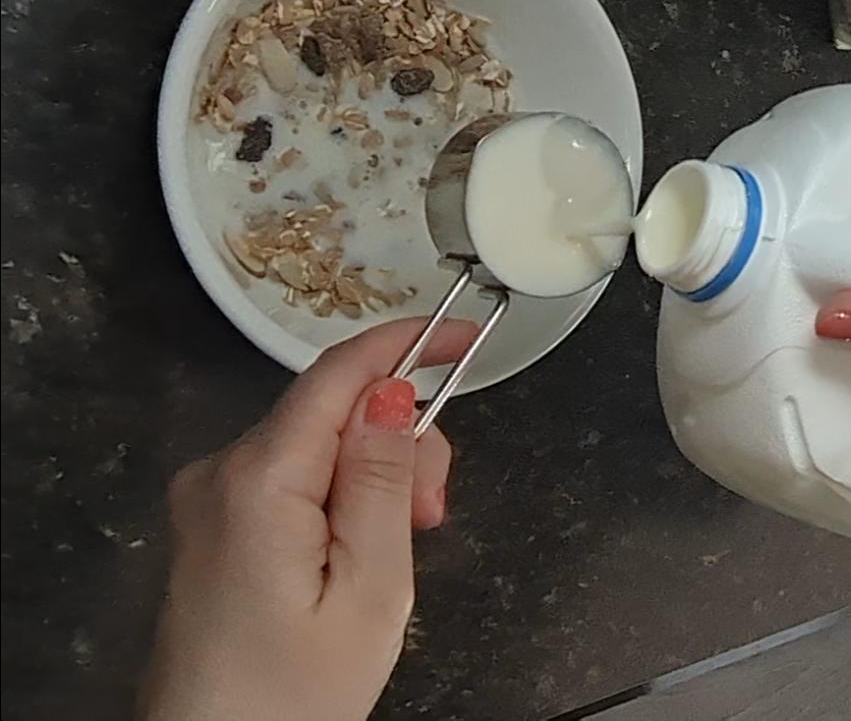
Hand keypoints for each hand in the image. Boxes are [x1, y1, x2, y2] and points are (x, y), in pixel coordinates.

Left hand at [140, 318, 475, 720]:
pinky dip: (340, 496)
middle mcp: (220, 471)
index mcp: (259, 479)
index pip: (338, 374)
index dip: (409, 344)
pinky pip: (292, 478)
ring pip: (318, 444)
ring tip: (396, 553)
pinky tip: (357, 553)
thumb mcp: (371, 590)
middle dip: (401, 441)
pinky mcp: (211, 525)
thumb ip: (386, 484)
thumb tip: (393, 397)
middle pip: (334, 409)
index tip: (471, 335)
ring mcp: (208, 498)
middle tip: (435, 519)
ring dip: (375, 476)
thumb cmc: (294, 694)